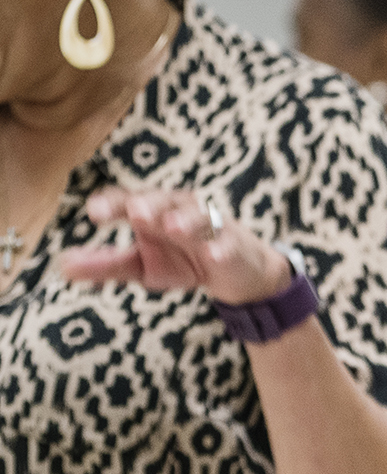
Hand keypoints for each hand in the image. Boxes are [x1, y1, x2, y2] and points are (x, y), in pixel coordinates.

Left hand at [60, 187, 290, 303]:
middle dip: (150, 204)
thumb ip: (105, 264)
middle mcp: (177, 211)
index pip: (127, 200)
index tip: (96, 215)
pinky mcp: (233, 242)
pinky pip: (226, 241)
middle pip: (162, 200)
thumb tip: (63, 265)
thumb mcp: (141, 266)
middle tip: (136, 214)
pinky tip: (213, 255)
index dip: (112, 205)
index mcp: (151, 212)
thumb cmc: (185, 261)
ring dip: (185, 219)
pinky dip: (220, 246)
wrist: (235, 274)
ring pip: (197, 214)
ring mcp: (208, 225)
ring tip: (172, 227)